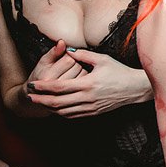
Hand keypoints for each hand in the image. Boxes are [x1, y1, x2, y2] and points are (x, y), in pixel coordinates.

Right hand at [25, 40, 85, 99]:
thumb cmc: (41, 76)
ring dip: (81, 70)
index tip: (65, 57)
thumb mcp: (43, 62)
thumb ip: (53, 52)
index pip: (68, 60)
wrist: (38, 96)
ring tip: (71, 72)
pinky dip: (83, 79)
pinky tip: (76, 79)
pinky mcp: (72, 97)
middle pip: (77, 67)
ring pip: (83, 74)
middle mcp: (56, 86)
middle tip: (68, 65)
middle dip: (75, 62)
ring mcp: (65, 94)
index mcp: (48, 76)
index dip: (69, 55)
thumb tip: (62, 41)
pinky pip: (85, 83)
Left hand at [26, 51, 152, 117]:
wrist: (136, 88)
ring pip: (64, 112)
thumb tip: (67, 50)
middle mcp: (88, 98)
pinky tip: (56, 109)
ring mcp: (91, 107)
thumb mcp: (102, 59)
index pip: (59, 87)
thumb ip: (83, 55)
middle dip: (41, 100)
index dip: (44, 86)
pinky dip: (62, 113)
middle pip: (58, 102)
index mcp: (88, 84)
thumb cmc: (120, 72)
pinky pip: (73, 115)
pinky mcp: (94, 112)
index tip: (33, 84)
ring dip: (49, 108)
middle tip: (29, 96)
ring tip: (40, 102)